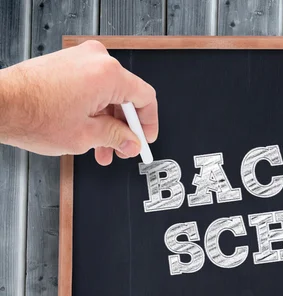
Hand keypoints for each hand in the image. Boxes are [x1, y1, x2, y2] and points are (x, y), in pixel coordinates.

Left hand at [0, 40, 157, 164]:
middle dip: (124, 127)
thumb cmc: (32, 114)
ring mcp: (79, 59)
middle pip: (126, 96)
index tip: (144, 138)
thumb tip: (130, 141)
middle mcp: (96, 60)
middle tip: (122, 147)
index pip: (145, 97)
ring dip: (108, 122)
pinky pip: (91, 86)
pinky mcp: (66, 63)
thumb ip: (117, 138)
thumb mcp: (86, 136)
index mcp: (108, 74)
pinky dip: (93, 109)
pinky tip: (88, 131)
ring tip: (101, 147)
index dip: (148, 123)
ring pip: (107, 94)